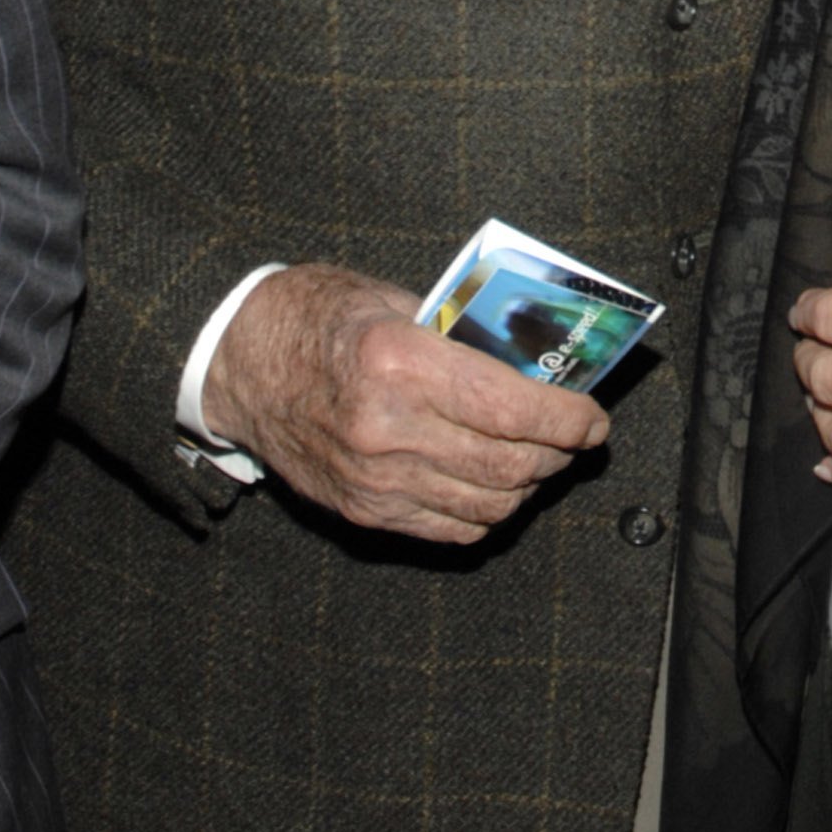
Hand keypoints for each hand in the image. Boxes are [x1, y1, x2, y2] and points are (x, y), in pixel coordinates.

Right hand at [204, 262, 607, 544]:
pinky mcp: (363, 510)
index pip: (512, 408)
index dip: (568, 419)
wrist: (239, 362)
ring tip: (539, 457)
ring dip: (529, 486)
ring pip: (487, 505)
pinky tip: (495, 484)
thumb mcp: (394, 301)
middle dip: (559, 453)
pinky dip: (488, 513)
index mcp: (400, 364)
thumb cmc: (316, 318)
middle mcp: (388, 429)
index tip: (593, 418)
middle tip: (575, 436)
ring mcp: (374, 479)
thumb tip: (536, 366)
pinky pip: (450, 530)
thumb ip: (462, 338)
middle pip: (509, 464)